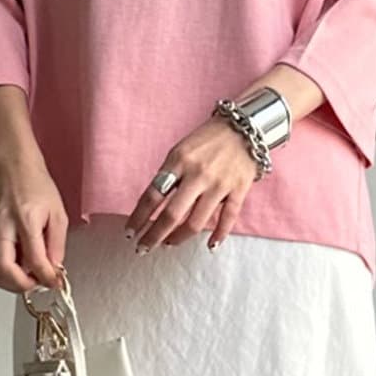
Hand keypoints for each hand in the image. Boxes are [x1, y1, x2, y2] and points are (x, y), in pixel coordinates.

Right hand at [0, 150, 66, 293]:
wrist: (12, 167)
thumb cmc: (34, 184)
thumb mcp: (57, 214)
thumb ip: (56, 246)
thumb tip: (53, 271)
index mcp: (25, 220)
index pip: (33, 261)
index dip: (46, 278)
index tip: (55, 282)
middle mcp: (3, 228)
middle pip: (3, 272)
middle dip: (22, 285)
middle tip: (37, 282)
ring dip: (13, 280)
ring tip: (30, 273)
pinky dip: (8, 270)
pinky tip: (21, 262)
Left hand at [127, 116, 257, 251]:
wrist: (246, 127)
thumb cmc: (209, 139)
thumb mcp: (181, 149)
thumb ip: (169, 175)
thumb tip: (154, 205)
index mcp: (179, 161)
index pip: (153, 195)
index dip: (139, 217)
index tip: (130, 232)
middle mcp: (198, 174)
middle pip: (172, 214)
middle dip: (154, 235)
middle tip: (143, 248)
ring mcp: (219, 184)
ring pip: (196, 222)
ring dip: (179, 238)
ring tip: (169, 244)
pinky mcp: (239, 190)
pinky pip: (227, 218)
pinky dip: (218, 234)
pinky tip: (210, 246)